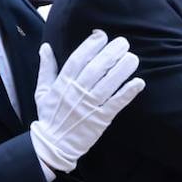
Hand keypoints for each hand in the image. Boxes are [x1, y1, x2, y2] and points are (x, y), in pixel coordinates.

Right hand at [30, 31, 143, 174]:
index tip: (102, 35)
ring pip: (108, 84)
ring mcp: (89, 106)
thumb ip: (46, 68)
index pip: (78, 60)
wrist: (54, 145)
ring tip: (133, 57)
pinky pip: (116, 103)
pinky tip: (139, 82)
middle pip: (95, 69)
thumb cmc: (49, 116)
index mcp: (62, 84)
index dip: (90, 46)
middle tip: (123, 42)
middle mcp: (76, 93)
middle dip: (110, 53)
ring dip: (122, 69)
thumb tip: (45, 47)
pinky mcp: (101, 119)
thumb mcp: (42, 91)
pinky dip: (127, 93)